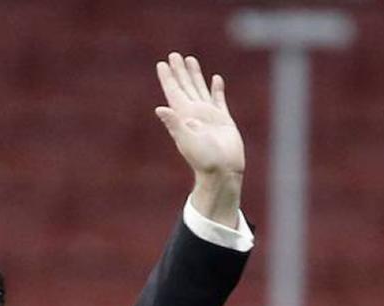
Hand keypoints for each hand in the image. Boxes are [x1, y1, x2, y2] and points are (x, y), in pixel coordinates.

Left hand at [155, 53, 244, 225]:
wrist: (223, 172)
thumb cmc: (204, 160)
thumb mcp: (187, 141)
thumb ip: (174, 124)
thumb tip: (159, 109)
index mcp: (184, 116)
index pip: (173, 91)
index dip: (168, 77)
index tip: (161, 63)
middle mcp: (194, 114)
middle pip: (185, 86)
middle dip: (179, 71)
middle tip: (174, 54)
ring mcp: (209, 116)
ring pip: (200, 89)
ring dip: (195, 75)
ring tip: (190, 60)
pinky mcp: (223, 120)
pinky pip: (218, 99)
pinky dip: (216, 89)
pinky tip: (215, 79)